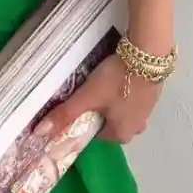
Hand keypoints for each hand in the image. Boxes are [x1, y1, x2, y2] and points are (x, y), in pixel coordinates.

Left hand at [34, 53, 162, 146]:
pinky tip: (119, 78)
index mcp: (122, 133)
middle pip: (112, 124)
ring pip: (123, 111)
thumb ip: (65, 114)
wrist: (147, 56)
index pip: (98, 136)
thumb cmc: (116, 81)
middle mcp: (137, 127)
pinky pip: (133, 99)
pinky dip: (125, 92)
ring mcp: (147, 111)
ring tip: (104, 84)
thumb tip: (39, 133)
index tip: (80, 106)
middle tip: (91, 93)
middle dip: (101, 112)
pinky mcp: (153, 94)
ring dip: (113, 102)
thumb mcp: (87, 96)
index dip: (86, 122)